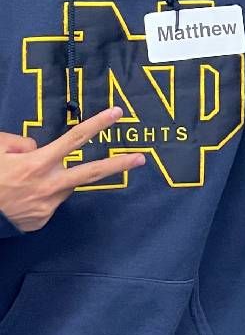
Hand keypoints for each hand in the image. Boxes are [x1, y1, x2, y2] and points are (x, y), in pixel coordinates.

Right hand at [0, 107, 144, 231]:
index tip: (116, 114)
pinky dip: (41, 195)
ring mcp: (47, 205)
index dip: (97, 124)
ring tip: (28, 181)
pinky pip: (49, 201)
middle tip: (141, 158)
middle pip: (91, 172)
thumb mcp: (0, 149)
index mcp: (38, 163)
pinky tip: (23, 196)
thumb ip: (22, 143)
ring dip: (55, 179)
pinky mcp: (42, 221)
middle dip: (118, 165)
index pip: (74, 139)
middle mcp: (49, 185)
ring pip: (64, 185)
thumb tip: (39, 149)